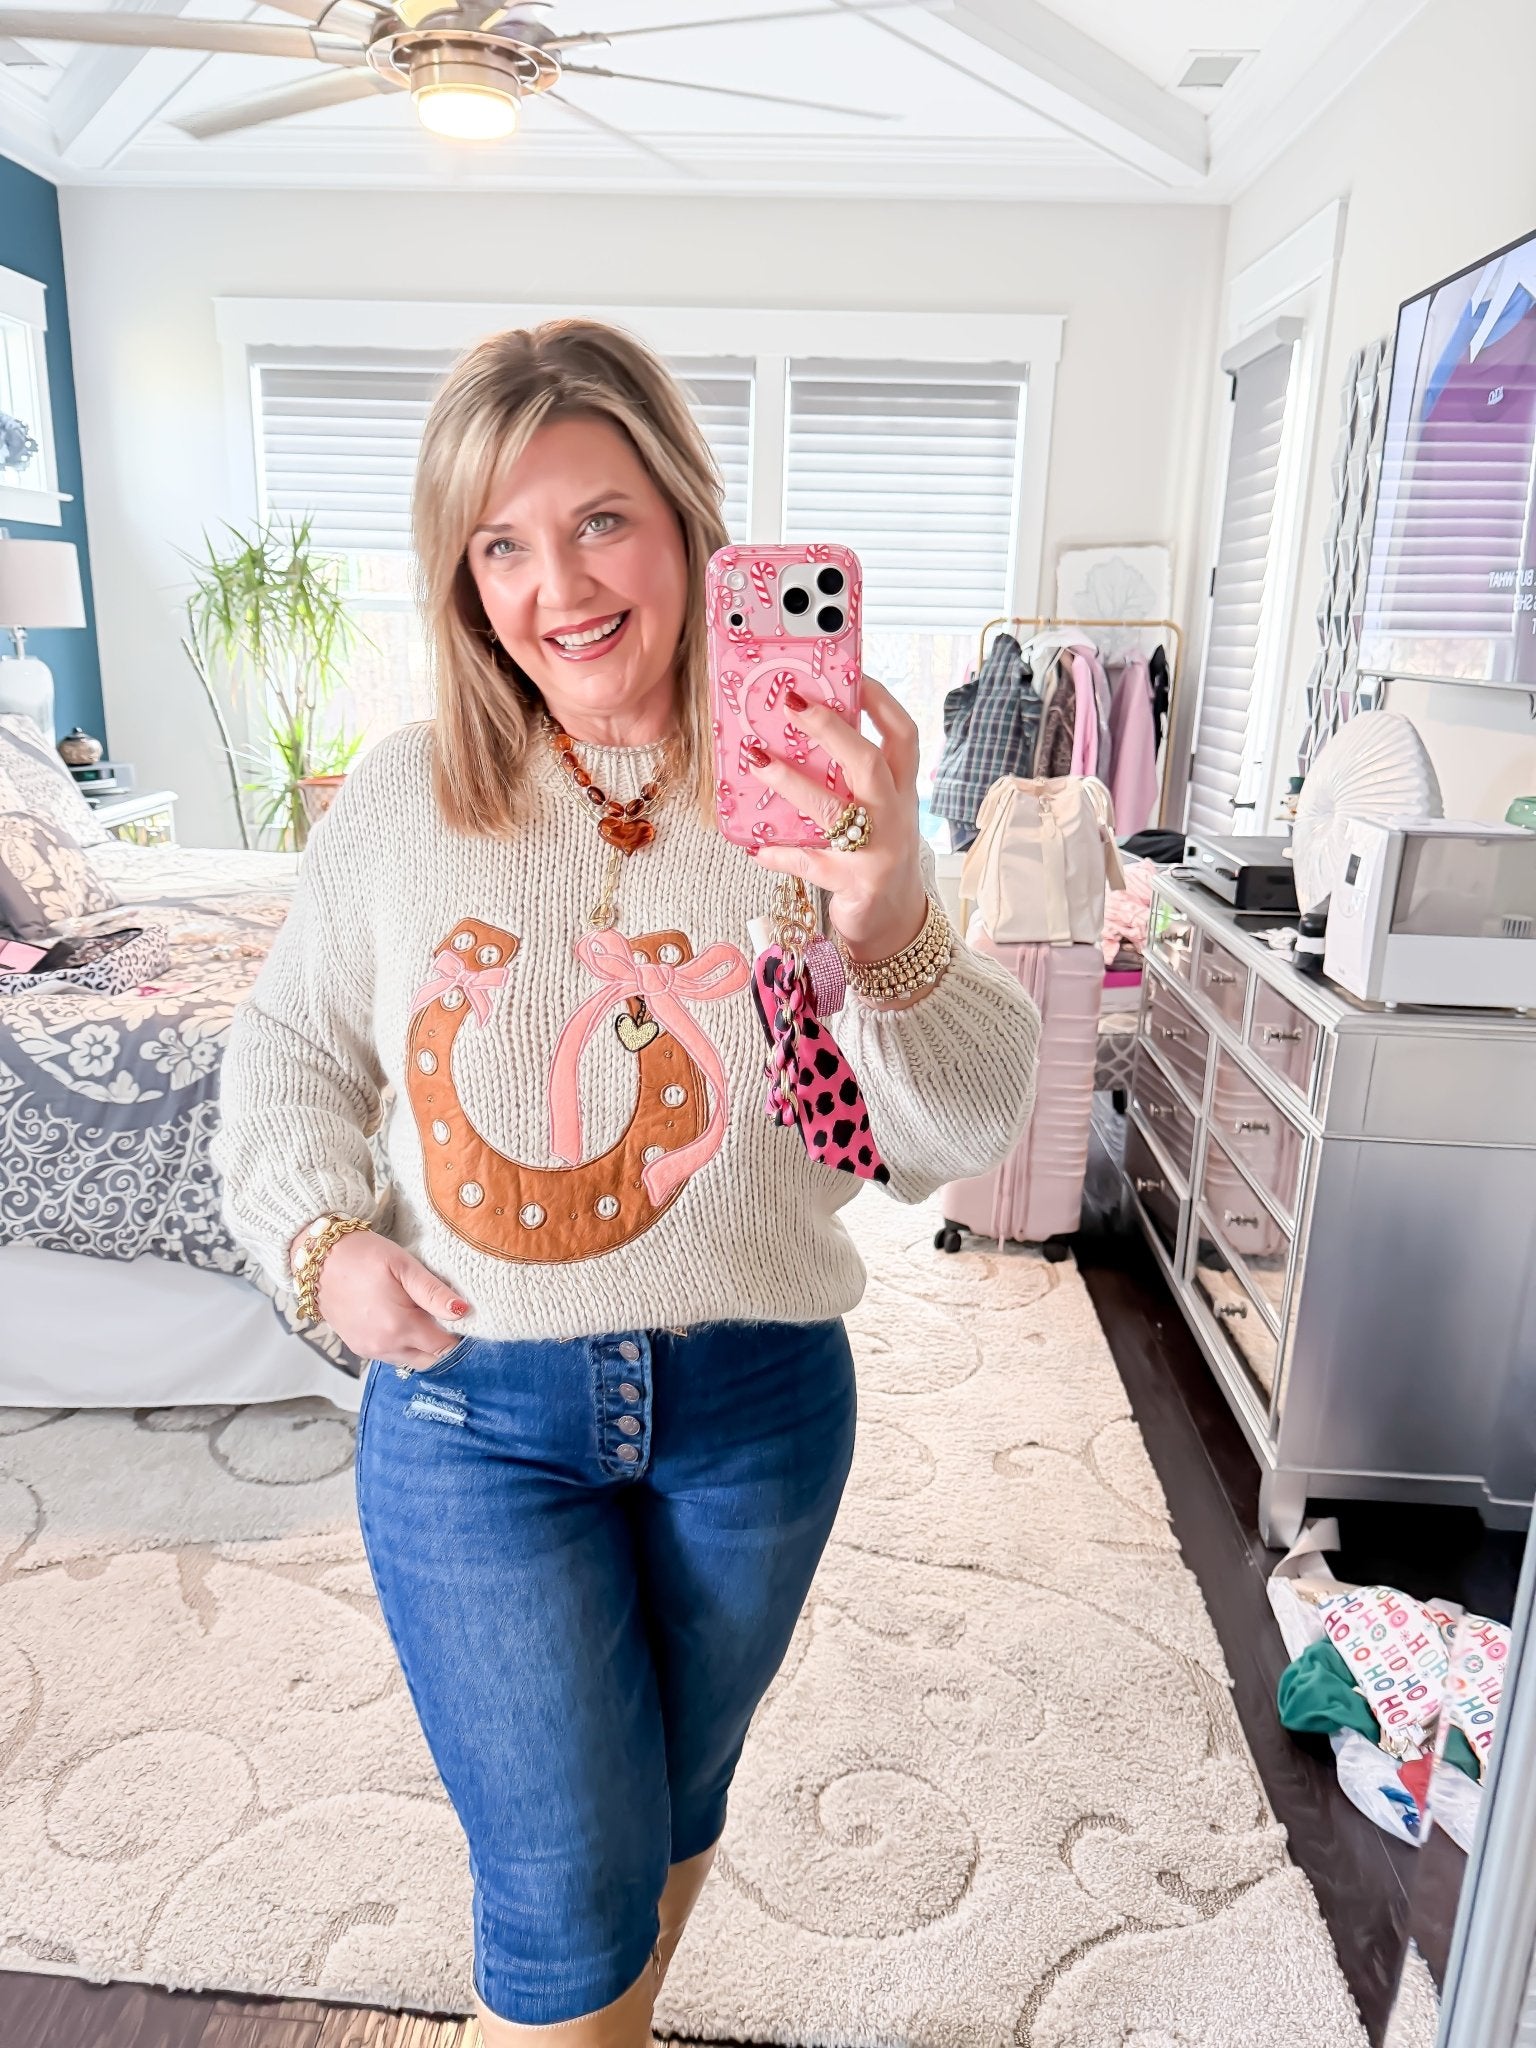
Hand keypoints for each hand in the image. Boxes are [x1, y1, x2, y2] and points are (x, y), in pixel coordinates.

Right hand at [290, 1223, 471, 1371]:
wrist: (318, 1259)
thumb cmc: (363, 1256)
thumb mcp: (403, 1265)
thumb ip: (433, 1292)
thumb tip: (463, 1311)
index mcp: (399, 1327)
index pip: (444, 1347)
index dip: (459, 1334)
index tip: (462, 1316)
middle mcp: (384, 1346)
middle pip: (430, 1359)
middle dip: (442, 1342)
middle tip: (442, 1314)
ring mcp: (369, 1350)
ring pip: (411, 1360)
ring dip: (422, 1344)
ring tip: (420, 1313)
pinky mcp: (358, 1348)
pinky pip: (392, 1355)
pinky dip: (404, 1344)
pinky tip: (401, 1319)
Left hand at [742, 672, 927, 964]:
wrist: (894, 921)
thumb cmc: (876, 854)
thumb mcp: (875, 811)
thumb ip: (850, 779)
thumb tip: (798, 734)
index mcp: (901, 789)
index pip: (902, 735)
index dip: (880, 702)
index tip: (853, 675)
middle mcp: (895, 814)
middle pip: (869, 761)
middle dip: (831, 730)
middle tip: (792, 704)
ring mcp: (878, 850)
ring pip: (834, 810)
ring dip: (792, 783)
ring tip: (757, 762)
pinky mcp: (856, 883)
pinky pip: (811, 863)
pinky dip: (781, 854)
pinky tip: (757, 847)